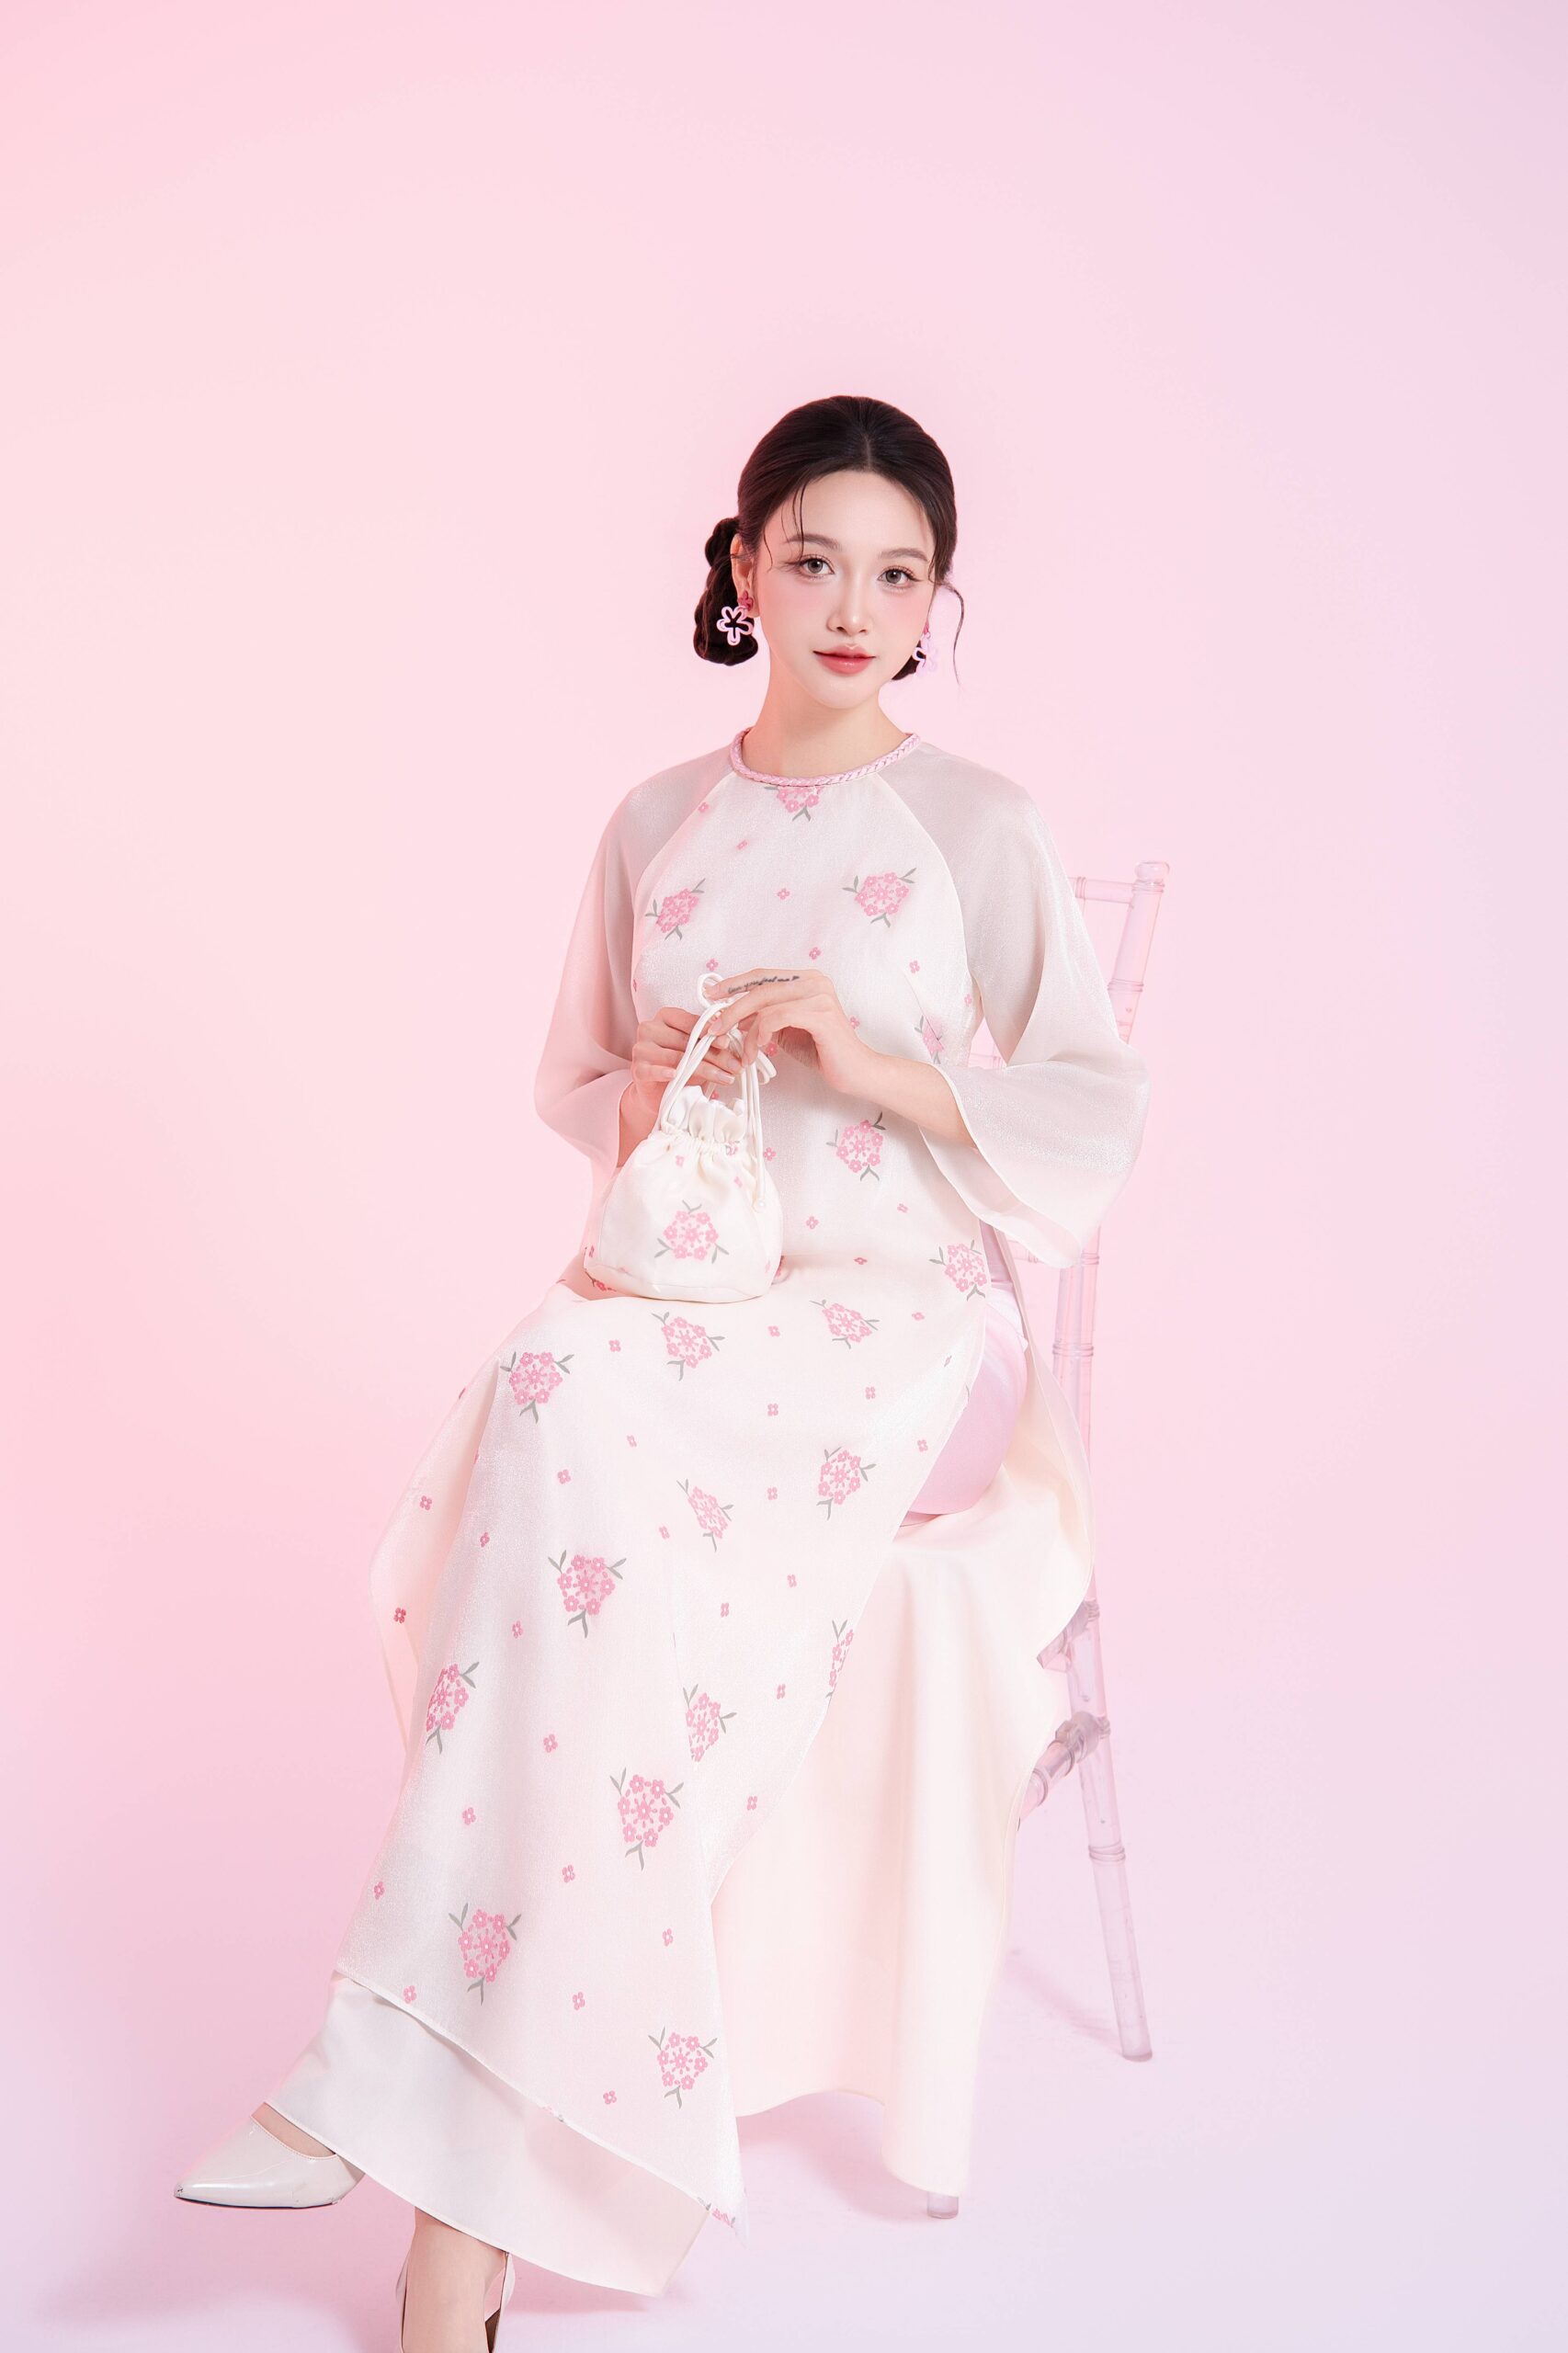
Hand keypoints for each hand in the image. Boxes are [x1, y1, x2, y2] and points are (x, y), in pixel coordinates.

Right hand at [627, 1004, 744, 1111]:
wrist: (657, 1093)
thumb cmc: (680, 1066)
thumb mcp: (696, 1051)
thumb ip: (709, 1044)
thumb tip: (732, 1043)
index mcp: (665, 1017)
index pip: (690, 1021)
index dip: (710, 1031)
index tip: (728, 1042)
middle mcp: (650, 1028)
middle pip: (686, 1041)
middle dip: (714, 1055)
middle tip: (734, 1065)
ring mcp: (641, 1049)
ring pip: (676, 1057)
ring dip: (704, 1069)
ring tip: (725, 1077)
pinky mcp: (637, 1069)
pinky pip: (652, 1070)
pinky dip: (664, 1072)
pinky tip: (675, 1075)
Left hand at [711, 965, 877, 1097]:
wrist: (855, 1070)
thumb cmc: (823, 1051)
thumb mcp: (785, 1030)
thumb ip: (763, 1018)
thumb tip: (731, 1015)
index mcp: (806, 979)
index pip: (762, 975)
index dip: (734, 984)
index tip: (710, 995)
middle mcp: (813, 981)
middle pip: (760, 987)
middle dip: (731, 1008)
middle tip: (713, 1027)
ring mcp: (819, 995)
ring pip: (765, 1003)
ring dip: (745, 1030)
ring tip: (741, 1051)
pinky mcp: (820, 1014)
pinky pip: (777, 1018)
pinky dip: (760, 1034)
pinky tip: (758, 1050)